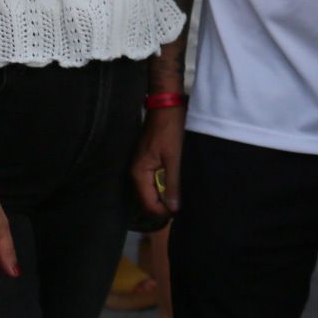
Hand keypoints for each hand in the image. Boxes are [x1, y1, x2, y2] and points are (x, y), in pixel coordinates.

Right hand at [131, 105, 185, 219]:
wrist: (166, 106)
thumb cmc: (170, 130)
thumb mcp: (174, 158)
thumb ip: (173, 184)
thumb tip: (173, 209)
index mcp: (139, 174)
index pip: (148, 204)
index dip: (163, 211)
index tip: (180, 210)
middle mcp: (135, 174)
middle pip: (148, 200)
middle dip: (163, 204)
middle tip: (182, 204)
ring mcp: (140, 167)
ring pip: (151, 191)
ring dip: (164, 195)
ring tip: (180, 195)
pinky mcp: (146, 162)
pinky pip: (153, 181)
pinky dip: (164, 184)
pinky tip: (175, 183)